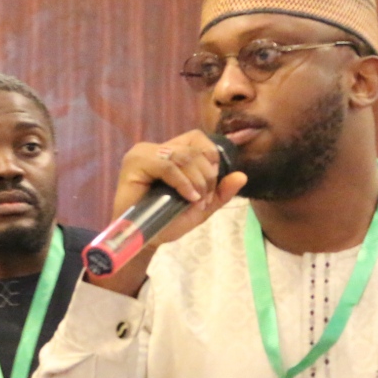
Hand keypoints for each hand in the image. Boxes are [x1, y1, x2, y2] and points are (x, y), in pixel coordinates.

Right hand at [93, 132, 247, 295]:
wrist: (145, 239)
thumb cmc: (168, 221)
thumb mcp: (201, 206)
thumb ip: (221, 191)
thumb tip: (242, 176)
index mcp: (171, 152)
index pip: (198, 138)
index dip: (211, 156)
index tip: (212, 183)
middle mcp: (157, 148)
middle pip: (194, 149)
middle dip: (207, 176)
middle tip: (204, 199)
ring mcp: (144, 153)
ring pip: (183, 156)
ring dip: (197, 181)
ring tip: (196, 201)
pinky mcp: (135, 163)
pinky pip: (167, 166)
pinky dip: (183, 182)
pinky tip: (189, 197)